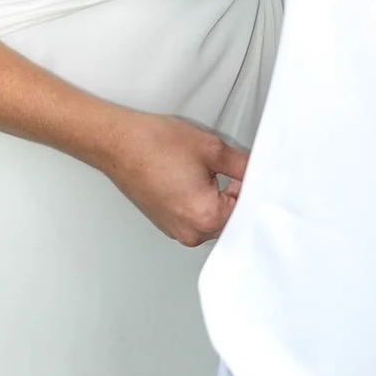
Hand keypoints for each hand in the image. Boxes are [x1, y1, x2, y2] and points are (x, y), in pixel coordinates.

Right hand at [97, 110, 249, 246]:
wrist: (117, 143)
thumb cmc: (153, 145)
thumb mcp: (212, 149)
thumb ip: (243, 166)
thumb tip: (258, 173)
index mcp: (206, 217)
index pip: (247, 210)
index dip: (254, 188)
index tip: (256, 175)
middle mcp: (191, 232)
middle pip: (232, 220)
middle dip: (237, 195)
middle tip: (234, 169)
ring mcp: (177, 231)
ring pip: (214, 220)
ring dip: (219, 199)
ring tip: (208, 172)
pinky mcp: (167, 224)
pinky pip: (196, 219)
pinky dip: (201, 203)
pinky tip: (194, 179)